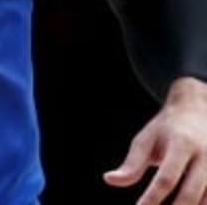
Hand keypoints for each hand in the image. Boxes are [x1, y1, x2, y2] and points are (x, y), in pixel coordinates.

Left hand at [104, 77, 206, 203]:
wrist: (197, 110)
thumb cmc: (166, 129)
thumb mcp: (147, 139)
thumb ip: (132, 163)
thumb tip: (109, 180)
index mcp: (181, 143)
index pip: (166, 178)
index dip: (152, 198)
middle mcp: (205, 156)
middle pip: (190, 194)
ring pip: (206, 201)